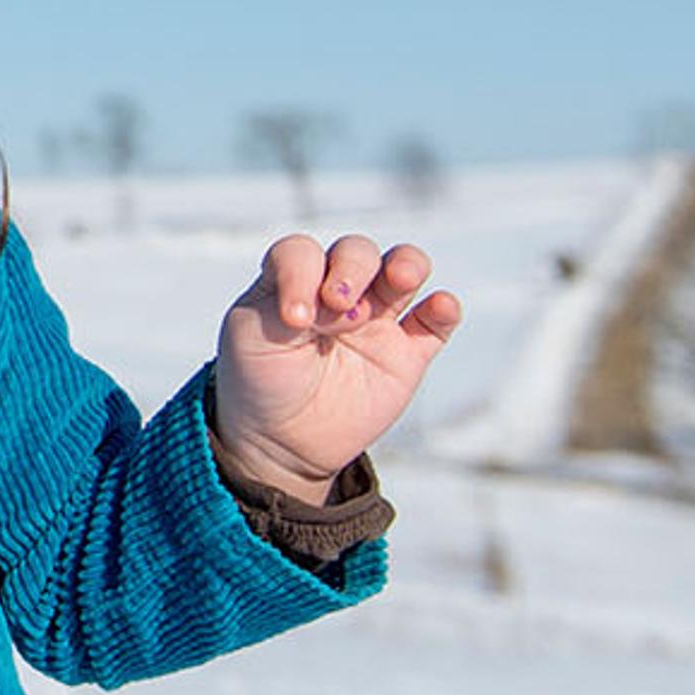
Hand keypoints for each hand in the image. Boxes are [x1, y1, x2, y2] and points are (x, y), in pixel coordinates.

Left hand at [212, 235, 463, 500]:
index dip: (301, 272)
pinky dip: (444, 309)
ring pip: (403, 270)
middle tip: (339, 307)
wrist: (282, 442)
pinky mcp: (408, 354)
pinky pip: (436, 322)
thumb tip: (340, 298)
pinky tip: (439, 306)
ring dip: (406, 265)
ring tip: (400, 279)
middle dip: (352, 270)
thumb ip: (285, 300)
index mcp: (294, 282)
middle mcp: (338, 292)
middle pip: (358, 253)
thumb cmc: (260, 379)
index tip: (295, 319)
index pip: (304, 253)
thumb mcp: (250, 335)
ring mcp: (376, 320)